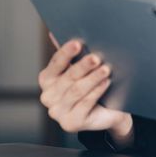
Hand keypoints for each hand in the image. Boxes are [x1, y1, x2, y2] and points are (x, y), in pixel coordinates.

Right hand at [38, 33, 133, 147]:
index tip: (78, 43)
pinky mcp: (70, 123)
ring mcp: (57, 112)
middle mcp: (48, 97)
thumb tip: (55, 33)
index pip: (55, 64)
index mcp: (47, 80)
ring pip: (76, 91)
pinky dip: (96, 91)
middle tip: (97, 57)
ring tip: (106, 69)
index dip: (66, 53)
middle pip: (68, 77)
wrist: (108, 114)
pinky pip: (85, 104)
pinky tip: (105, 83)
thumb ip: (70, 55)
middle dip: (83, 66)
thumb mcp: (82, 71)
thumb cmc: (93, 88)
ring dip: (92, 78)